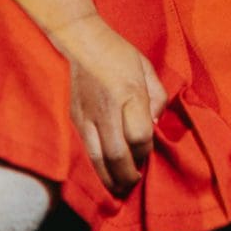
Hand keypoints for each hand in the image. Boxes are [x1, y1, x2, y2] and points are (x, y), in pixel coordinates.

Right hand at [45, 11, 168, 195]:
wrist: (79, 42)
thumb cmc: (118, 53)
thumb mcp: (146, 68)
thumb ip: (156, 97)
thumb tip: (154, 124)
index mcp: (129, 92)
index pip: (139, 135)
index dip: (146, 150)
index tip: (148, 152)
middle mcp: (106, 109)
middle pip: (117, 154)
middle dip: (128, 175)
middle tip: (136, 182)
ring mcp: (86, 117)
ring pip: (97, 159)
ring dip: (111, 178)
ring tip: (121, 188)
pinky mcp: (73, 120)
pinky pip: (85, 152)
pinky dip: (96, 168)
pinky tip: (104, 174)